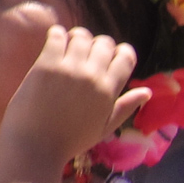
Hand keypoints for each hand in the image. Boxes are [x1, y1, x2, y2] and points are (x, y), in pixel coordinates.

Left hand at [1, 26, 149, 164]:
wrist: (35, 146)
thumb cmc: (72, 140)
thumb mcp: (106, 127)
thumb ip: (126, 106)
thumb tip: (147, 92)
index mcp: (110, 90)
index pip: (126, 56)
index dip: (121, 52)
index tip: (111, 58)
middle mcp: (93, 75)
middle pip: (104, 42)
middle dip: (99, 45)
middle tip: (87, 54)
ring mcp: (69, 68)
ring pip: (81, 36)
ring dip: (78, 38)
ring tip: (70, 48)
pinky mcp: (45, 65)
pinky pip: (57, 36)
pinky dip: (58, 36)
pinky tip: (55, 45)